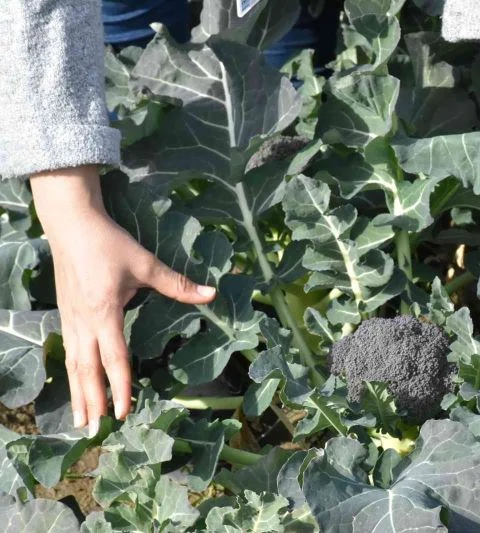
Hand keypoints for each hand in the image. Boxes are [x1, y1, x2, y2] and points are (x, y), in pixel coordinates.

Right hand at [31, 167, 216, 434]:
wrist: (71, 223)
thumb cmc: (109, 243)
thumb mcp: (146, 263)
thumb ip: (178, 283)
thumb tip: (212, 293)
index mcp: (104, 312)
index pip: (114, 358)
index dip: (120, 387)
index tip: (124, 411)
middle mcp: (83, 321)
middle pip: (87, 369)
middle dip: (93, 401)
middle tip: (96, 431)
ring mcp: (70, 318)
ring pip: (73, 363)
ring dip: (78, 392)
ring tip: (81, 420)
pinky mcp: (66, 312)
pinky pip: (68, 350)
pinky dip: (72, 372)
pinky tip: (75, 383)